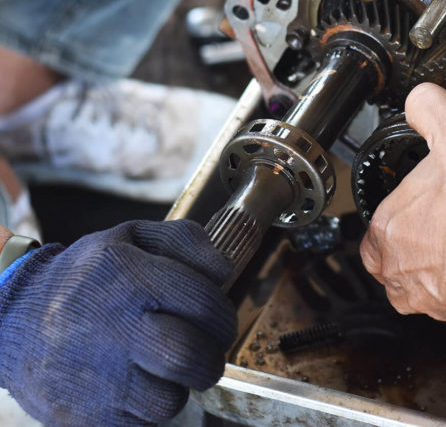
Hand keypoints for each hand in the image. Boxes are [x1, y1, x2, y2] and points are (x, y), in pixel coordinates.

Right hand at [0, 220, 235, 425]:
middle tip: (203, 352)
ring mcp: (93, 376)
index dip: (223, 317)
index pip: (205, 304)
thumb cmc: (85, 278)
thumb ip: (186, 241)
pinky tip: (133, 385)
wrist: (10, 319)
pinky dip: (146, 410)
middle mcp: (110, 326)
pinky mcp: (80, 415)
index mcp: (127, 276)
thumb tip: (225, 270)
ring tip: (160, 368)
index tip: (217, 321)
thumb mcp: (131, 237)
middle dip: (210, 359)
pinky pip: (140, 425)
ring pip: (169, 401)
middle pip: (190, 358)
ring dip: (176, 387)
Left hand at [360, 83, 445, 325]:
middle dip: (419, 240)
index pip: (382, 217)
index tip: (429, 198)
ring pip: (420, 281)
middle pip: (396, 253)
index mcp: (385, 224)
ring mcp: (422, 294)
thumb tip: (421, 97)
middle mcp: (395, 265)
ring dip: (438, 266)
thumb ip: (431, 108)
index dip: (407, 204)